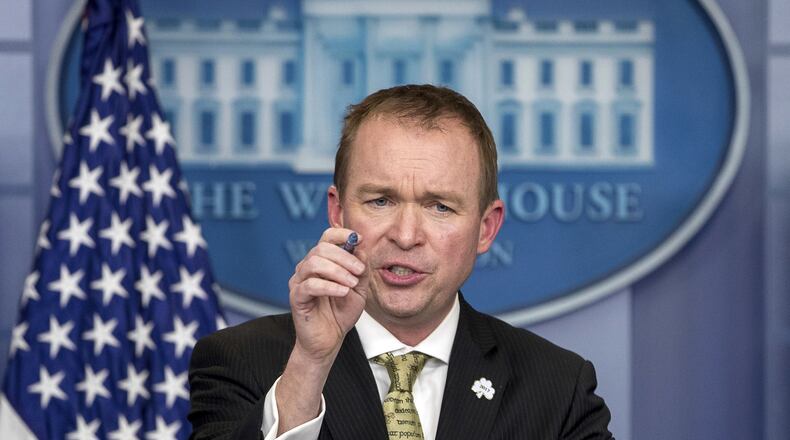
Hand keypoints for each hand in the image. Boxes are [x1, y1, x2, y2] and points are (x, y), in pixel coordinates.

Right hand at [287, 227, 367, 363]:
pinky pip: (310, 285)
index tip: (359, 239)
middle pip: (321, 248)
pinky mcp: (296, 297)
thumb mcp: (359, 289)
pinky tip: (343, 292)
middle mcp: (307, 268)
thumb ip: (360, 270)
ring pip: (314, 263)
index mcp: (322, 262)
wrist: (330, 340)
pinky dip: (330, 286)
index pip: (327, 237)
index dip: (342, 233)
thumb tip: (361, 247)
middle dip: (344, 257)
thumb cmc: (341, 313)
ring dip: (338, 271)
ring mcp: (299, 281)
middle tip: (359, 270)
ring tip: (352, 284)